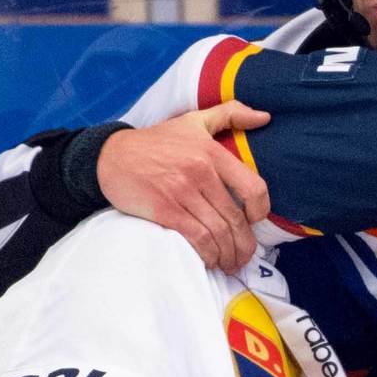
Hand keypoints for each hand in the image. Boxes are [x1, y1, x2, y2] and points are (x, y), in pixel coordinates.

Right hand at [97, 102, 273, 270]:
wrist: (111, 156)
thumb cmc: (156, 141)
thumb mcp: (194, 120)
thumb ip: (231, 114)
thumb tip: (265, 117)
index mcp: (212, 152)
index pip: (253, 187)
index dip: (261, 211)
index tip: (255, 221)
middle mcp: (200, 172)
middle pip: (235, 219)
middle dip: (244, 245)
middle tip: (243, 256)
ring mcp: (182, 193)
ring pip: (218, 233)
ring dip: (228, 255)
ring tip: (229, 262)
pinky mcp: (165, 210)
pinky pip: (197, 239)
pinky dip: (208, 254)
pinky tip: (210, 259)